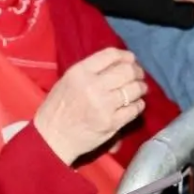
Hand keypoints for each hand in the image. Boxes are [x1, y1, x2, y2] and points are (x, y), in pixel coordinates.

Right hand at [32, 48, 149, 163]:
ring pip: (134, 89)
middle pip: (127, 71)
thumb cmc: (57, 108)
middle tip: (138, 76)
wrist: (52, 138)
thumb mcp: (68, 80)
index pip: (111, 55)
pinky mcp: (112, 123)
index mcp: (80, 72)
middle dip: (137, 72)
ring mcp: (104, 105)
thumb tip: (118, 64)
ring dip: (140, 88)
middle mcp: (93, 85)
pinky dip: (138, 105)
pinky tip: (135, 105)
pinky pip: (134, 109)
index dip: (126, 56)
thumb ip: (91, 70)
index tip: (131, 60)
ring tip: (139, 89)